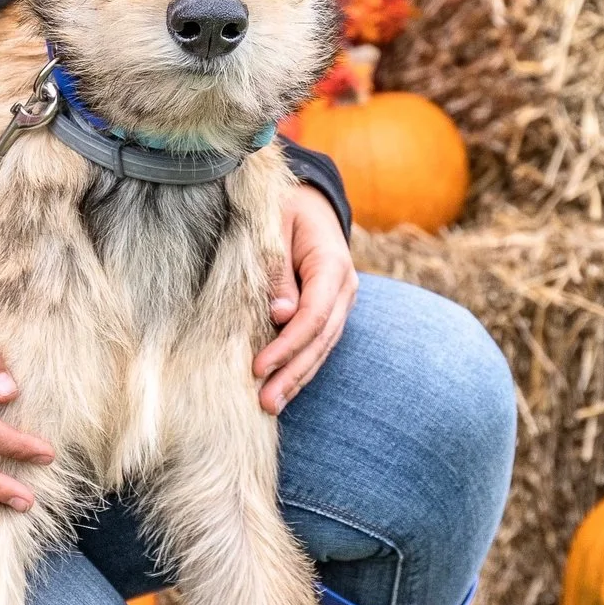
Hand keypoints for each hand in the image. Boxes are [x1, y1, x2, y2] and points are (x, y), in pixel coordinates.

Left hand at [254, 186, 355, 414]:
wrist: (311, 200)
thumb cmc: (285, 208)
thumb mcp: (275, 226)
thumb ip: (277, 268)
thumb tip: (280, 315)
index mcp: (332, 265)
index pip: (314, 315)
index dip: (288, 344)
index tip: (258, 367)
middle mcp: (344, 288)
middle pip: (321, 339)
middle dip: (293, 373)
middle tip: (265, 402)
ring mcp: (342, 301)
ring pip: (323, 347)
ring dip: (298, 378)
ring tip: (271, 404)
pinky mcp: (330, 310)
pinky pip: (318, 343)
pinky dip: (301, 366)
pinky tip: (283, 389)